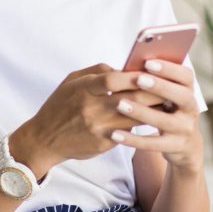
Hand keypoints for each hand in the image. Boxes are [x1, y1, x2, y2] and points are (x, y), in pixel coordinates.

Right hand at [13, 63, 166, 173]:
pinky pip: (128, 132)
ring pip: (135, 118)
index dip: (134, 75)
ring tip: (167, 103)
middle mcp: (91, 109)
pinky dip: (141, 124)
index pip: (113, 79)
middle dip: (153, 93)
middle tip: (169, 87)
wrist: (44, 140)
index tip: (150, 71)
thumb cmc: (59, 106)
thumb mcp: (71, 81)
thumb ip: (96, 71)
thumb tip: (123, 68)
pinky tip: (152, 119)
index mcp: (82, 90)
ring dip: (153, 110)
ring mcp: (98, 128)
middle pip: (130, 99)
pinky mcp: (103, 144)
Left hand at [107, 59, 203, 171]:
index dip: (169, 68)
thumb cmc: (167, 110)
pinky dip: (133, 139)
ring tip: (119, 104)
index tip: (148, 62)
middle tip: (138, 79)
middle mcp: (191, 109)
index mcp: (188, 91)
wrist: (185, 145)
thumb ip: (155, 81)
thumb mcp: (166, 96)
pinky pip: (153, 144)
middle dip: (160, 86)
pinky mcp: (175, 147)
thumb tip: (131, 64)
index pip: (186, 76)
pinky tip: (115, 134)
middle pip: (181, 96)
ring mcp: (185, 129)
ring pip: (165, 121)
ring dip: (142, 112)